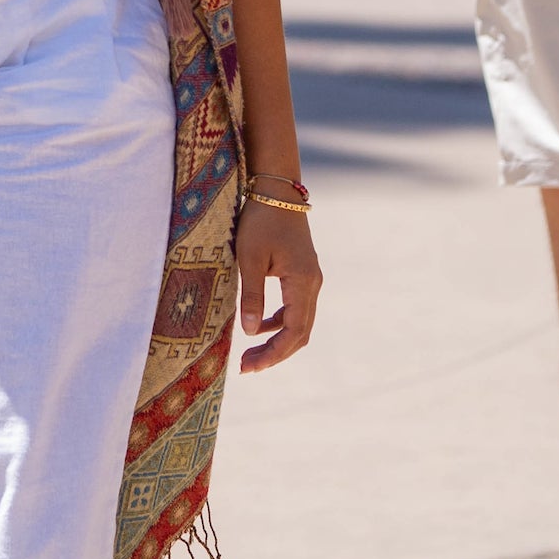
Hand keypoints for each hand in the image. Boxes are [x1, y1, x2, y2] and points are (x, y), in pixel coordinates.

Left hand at [236, 198, 320, 372]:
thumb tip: (250, 333)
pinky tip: (259, 328)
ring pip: (300, 322)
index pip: (293, 332)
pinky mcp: (303, 273)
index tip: (248, 367)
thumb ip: (252, 296)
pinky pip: (296, 308)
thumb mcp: (249, 258)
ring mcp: (310, 278)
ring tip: (250, 354)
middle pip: (300, 333)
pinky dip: (280, 323)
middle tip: (245, 367)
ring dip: (277, 341)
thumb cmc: (260, 220)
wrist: (277, 190)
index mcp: (302, 282)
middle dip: (274, 354)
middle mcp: (312, 283)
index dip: (272, 354)